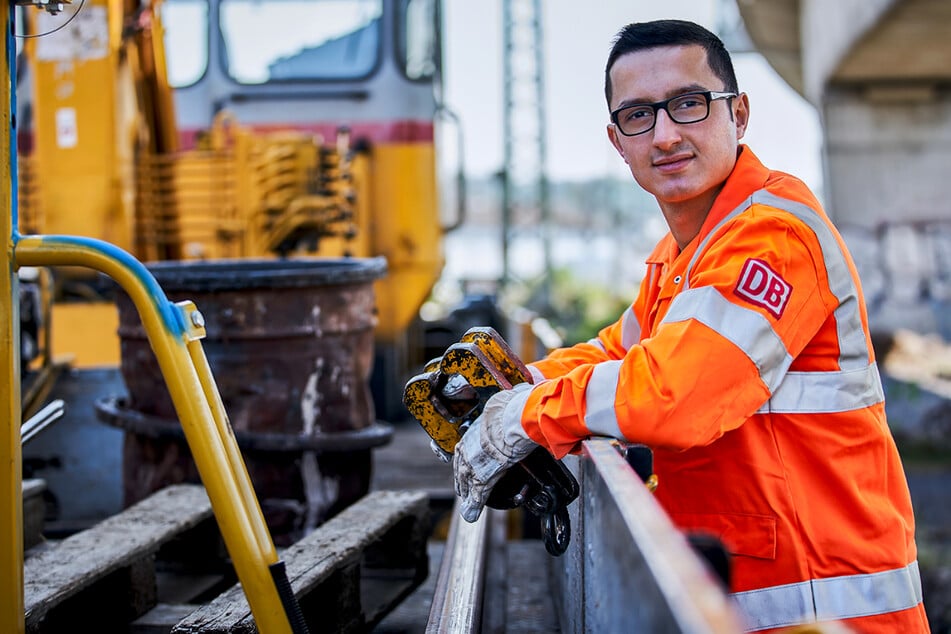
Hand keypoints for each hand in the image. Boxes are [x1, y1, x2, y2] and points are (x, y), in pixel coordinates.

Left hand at [453, 382, 536, 521]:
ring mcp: (474, 462)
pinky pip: (477, 494)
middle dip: (461, 479)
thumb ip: (509, 404)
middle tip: (462, 490)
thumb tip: (521, 392)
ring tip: (468, 505)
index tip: (464, 464)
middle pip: (461, 466)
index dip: (464, 458)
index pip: (464, 447)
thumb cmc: (515, 406)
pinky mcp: (483, 476)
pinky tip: (473, 514)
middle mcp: (468, 446)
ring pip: (466, 481)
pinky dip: (475, 505)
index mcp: (474, 429)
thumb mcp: (506, 403)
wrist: (517, 418)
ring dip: (467, 493)